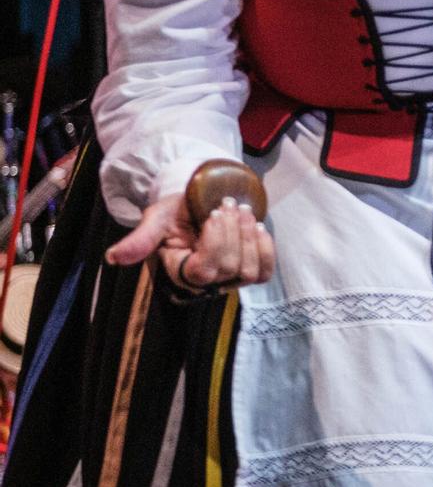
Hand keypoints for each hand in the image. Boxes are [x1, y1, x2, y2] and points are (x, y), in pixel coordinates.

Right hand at [106, 193, 274, 293]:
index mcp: (179, 271)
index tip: (212, 213)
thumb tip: (112, 257)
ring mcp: (230, 278)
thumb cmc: (175, 213)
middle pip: (230, 268)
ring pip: (250, 270)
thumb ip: (140, 240)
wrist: (199, 204)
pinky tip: (258, 226)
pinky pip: (265, 271)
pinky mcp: (250, 269)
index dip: (215, 244)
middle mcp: (206, 282)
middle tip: (226, 204)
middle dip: (232, 231)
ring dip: (249, 236)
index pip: (202, 272)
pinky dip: (266, 248)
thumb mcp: (156, 220)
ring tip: (241, 210)